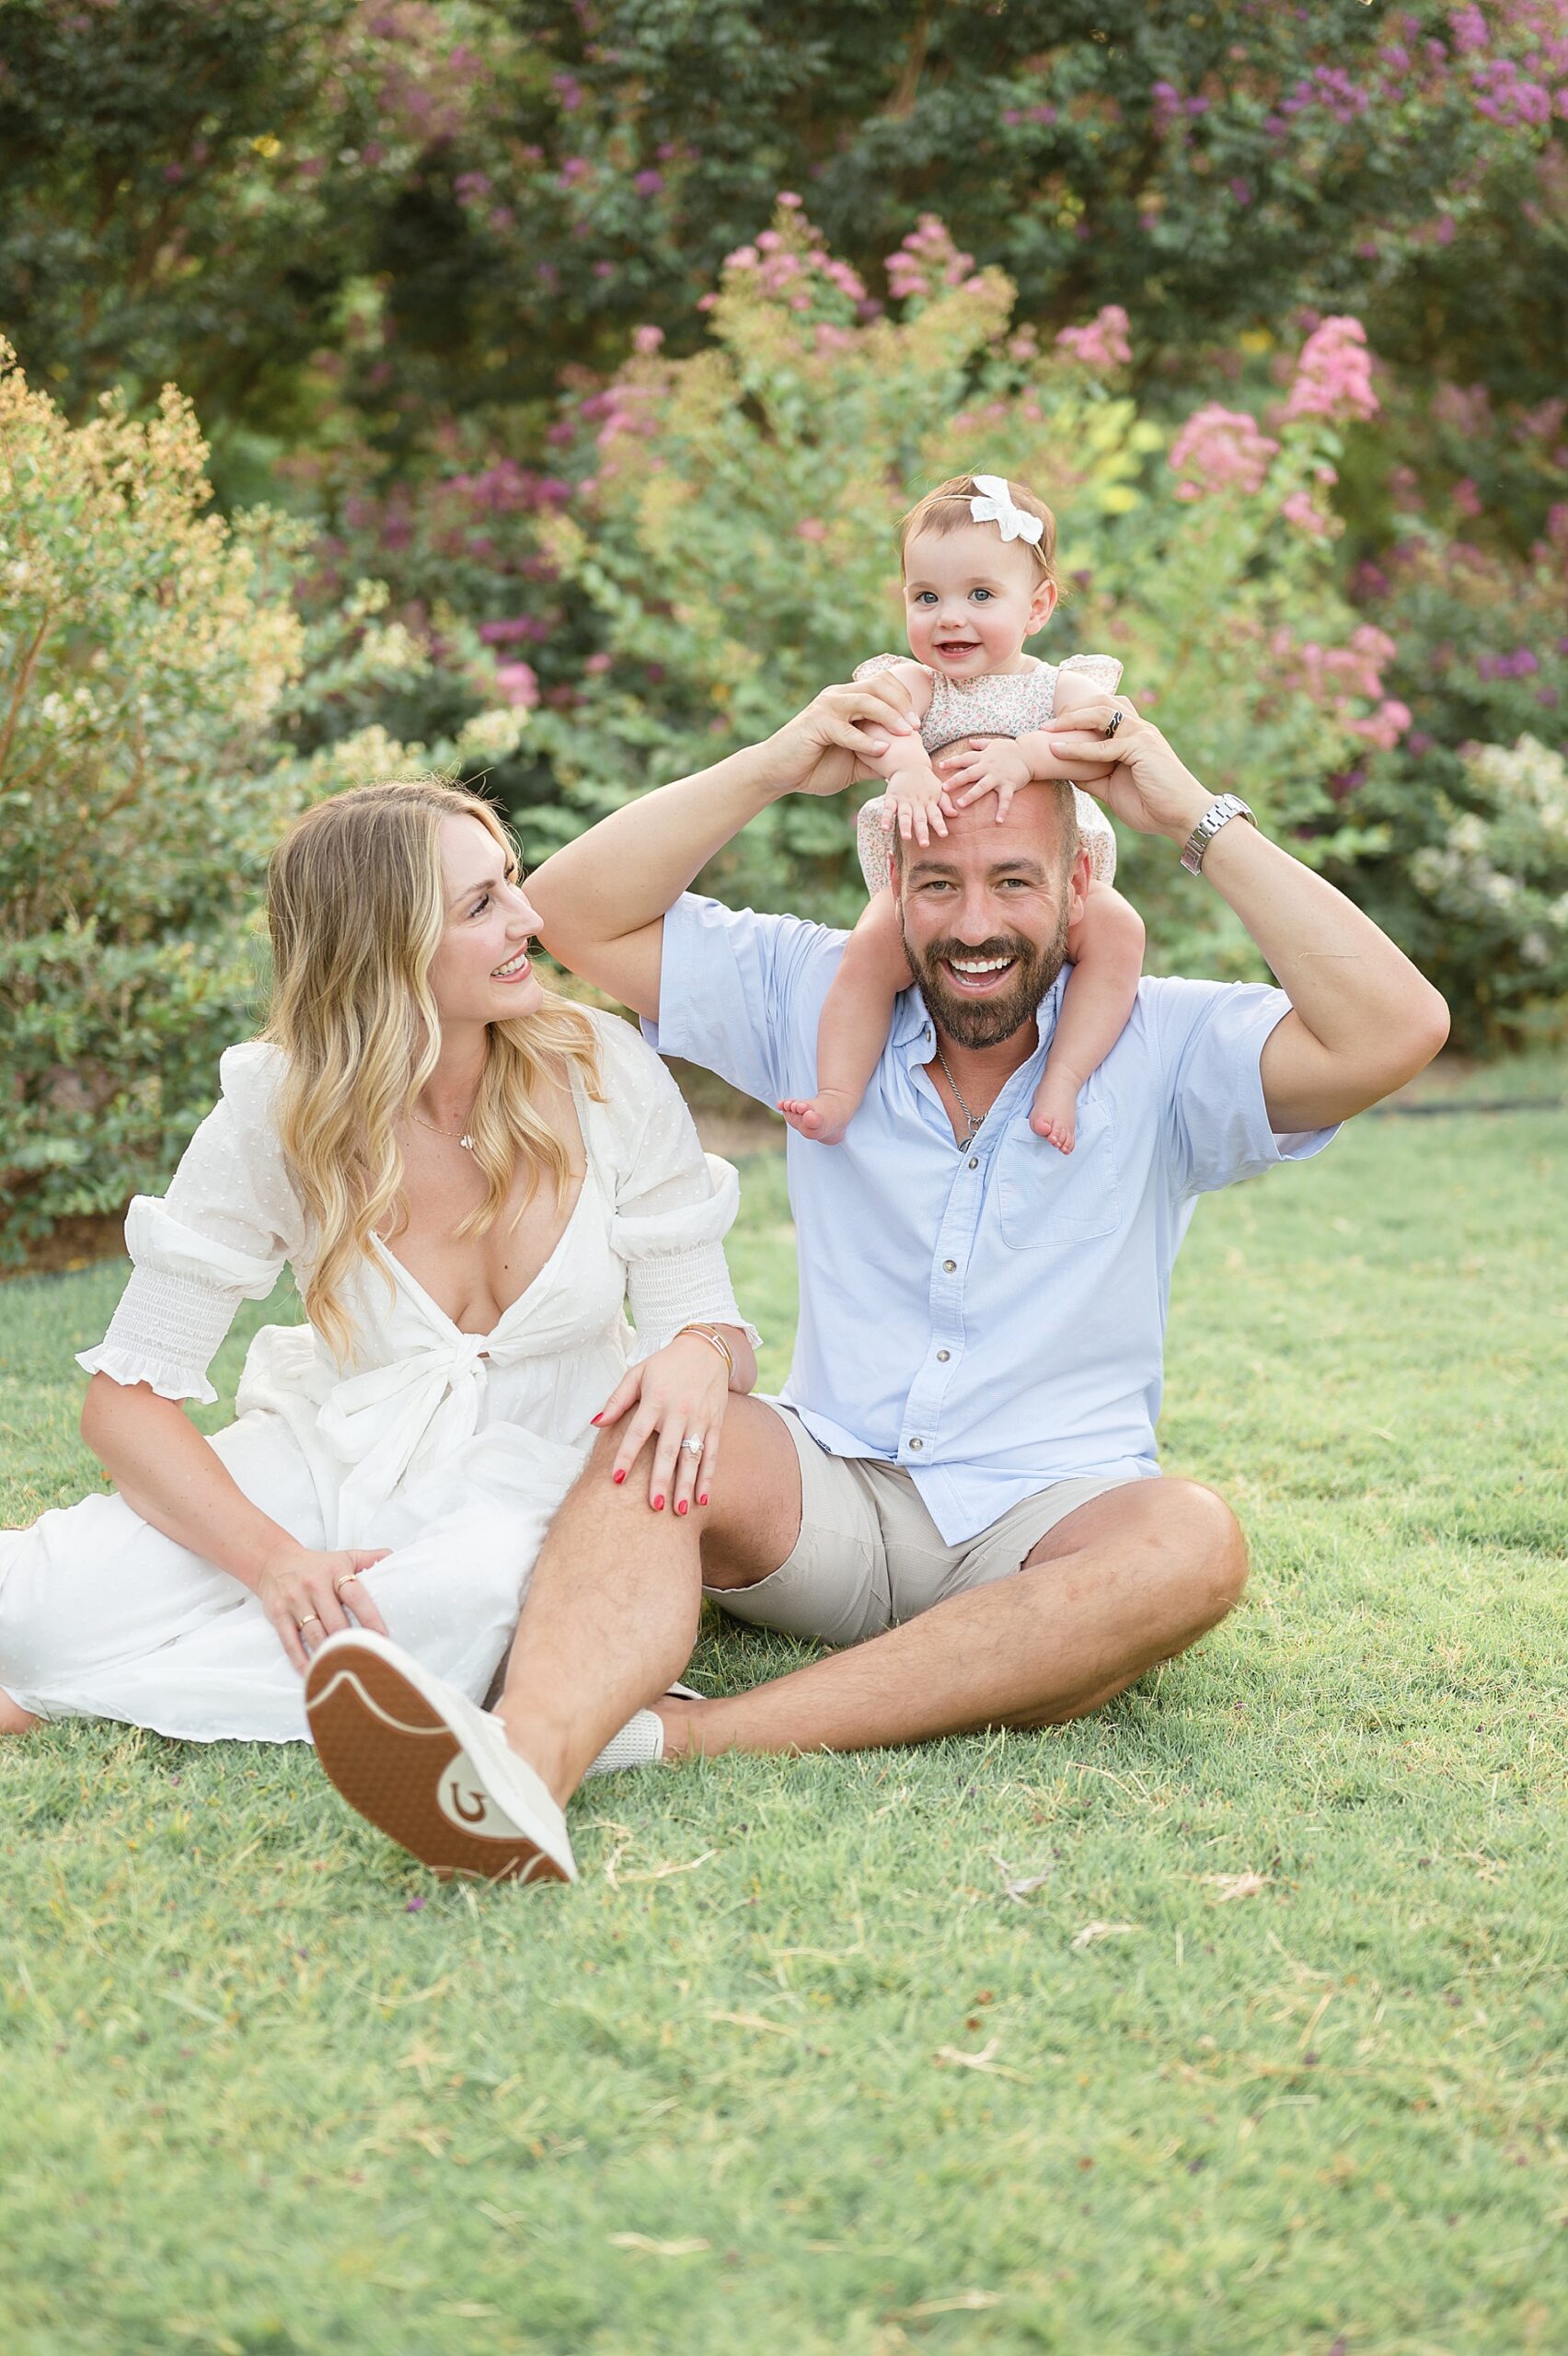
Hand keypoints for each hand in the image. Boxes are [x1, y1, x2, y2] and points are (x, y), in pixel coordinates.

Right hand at [254, 1542, 390, 1672]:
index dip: (370, 1617)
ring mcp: (295, 1601)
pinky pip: (290, 1643)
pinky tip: (313, 1673)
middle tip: (365, 1661)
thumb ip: (371, 1559)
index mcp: (335, 1572)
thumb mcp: (345, 1556)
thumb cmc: (318, 1565)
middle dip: (350, 1641)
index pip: (356, 1596)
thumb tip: (397, 1560)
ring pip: (314, 1634)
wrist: (274, 1562)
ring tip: (343, 1671)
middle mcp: (314, 1586)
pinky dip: (301, 1661)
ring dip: (328, 1653)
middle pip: (335, 1620)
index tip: (382, 1637)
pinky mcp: (278, 1615)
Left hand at [594, 1333, 730, 1513]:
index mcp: (655, 1399)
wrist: (706, 1349)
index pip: (637, 1432)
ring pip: (692, 1458)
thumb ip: (617, 1400)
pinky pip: (712, 1454)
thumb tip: (596, 1423)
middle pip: (668, 1451)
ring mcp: (699, 1419)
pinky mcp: (715, 1424)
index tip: (616, 1478)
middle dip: (661, 1480)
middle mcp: (679, 1411)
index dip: (626, 1455)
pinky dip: (708, 1477)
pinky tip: (703, 1499)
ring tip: (679, 1511)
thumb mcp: (638, 1373)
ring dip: (686, 1485)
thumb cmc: (666, 1364)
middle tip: (654, 1507)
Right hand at [760, 676, 918, 800]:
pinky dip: (866, 741)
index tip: (917, 724)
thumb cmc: (815, 766)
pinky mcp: (816, 724)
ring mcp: (826, 707)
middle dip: (902, 703)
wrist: (778, 773)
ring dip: (889, 716)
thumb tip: (909, 762)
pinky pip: (847, 729)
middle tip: (915, 726)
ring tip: (905, 734)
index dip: (904, 699)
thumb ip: (879, 756)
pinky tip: (880, 752)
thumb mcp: (856, 761)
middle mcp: (838, 696)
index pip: (883, 684)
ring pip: (866, 700)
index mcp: (848, 700)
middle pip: (879, 685)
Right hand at [881, 757, 949, 847]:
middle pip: (920, 819)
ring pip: (904, 815)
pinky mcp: (892, 797)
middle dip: (922, 831)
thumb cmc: (926, 782)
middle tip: (924, 844)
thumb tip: (955, 815)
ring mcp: (904, 800)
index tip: (944, 834)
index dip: (939, 825)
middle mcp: (917, 803)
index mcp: (929, 802)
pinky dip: (886, 818)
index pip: (936, 815)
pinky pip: (888, 808)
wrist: (909, 764)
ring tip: (906, 837)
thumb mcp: (939, 790)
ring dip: (905, 826)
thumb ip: (946, 804)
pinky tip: (884, 828)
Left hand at [943, 736, 1035, 818]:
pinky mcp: (1009, 784)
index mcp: (983, 757)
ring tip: (961, 804)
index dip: (952, 762)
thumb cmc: (1011, 749)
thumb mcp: (994, 743)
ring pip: (982, 786)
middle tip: (943, 788)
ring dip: (971, 795)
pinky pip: (1005, 799)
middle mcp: (988, 766)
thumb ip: (980, 744)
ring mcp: (998, 776)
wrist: (1030, 753)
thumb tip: (969, 742)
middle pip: (969, 773)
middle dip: (956, 781)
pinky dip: (1002, 810)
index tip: (940, 766)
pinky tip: (998, 821)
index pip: (964, 759)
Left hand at [1032, 695, 1211, 843]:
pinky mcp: (1142, 748)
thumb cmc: (1152, 805)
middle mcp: (1138, 728)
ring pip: (1102, 712)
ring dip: (1071, 719)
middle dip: (1071, 709)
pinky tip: (1058, 751)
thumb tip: (1066, 772)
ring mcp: (1141, 734)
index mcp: (1134, 734)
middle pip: (1101, 701)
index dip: (1078, 711)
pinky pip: (1104, 746)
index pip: (1104, 708)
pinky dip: (1079, 748)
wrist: (1181, 816)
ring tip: (1048, 730)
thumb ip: (1092, 776)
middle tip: (1046, 725)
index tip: (1053, 726)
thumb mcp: (1112, 789)